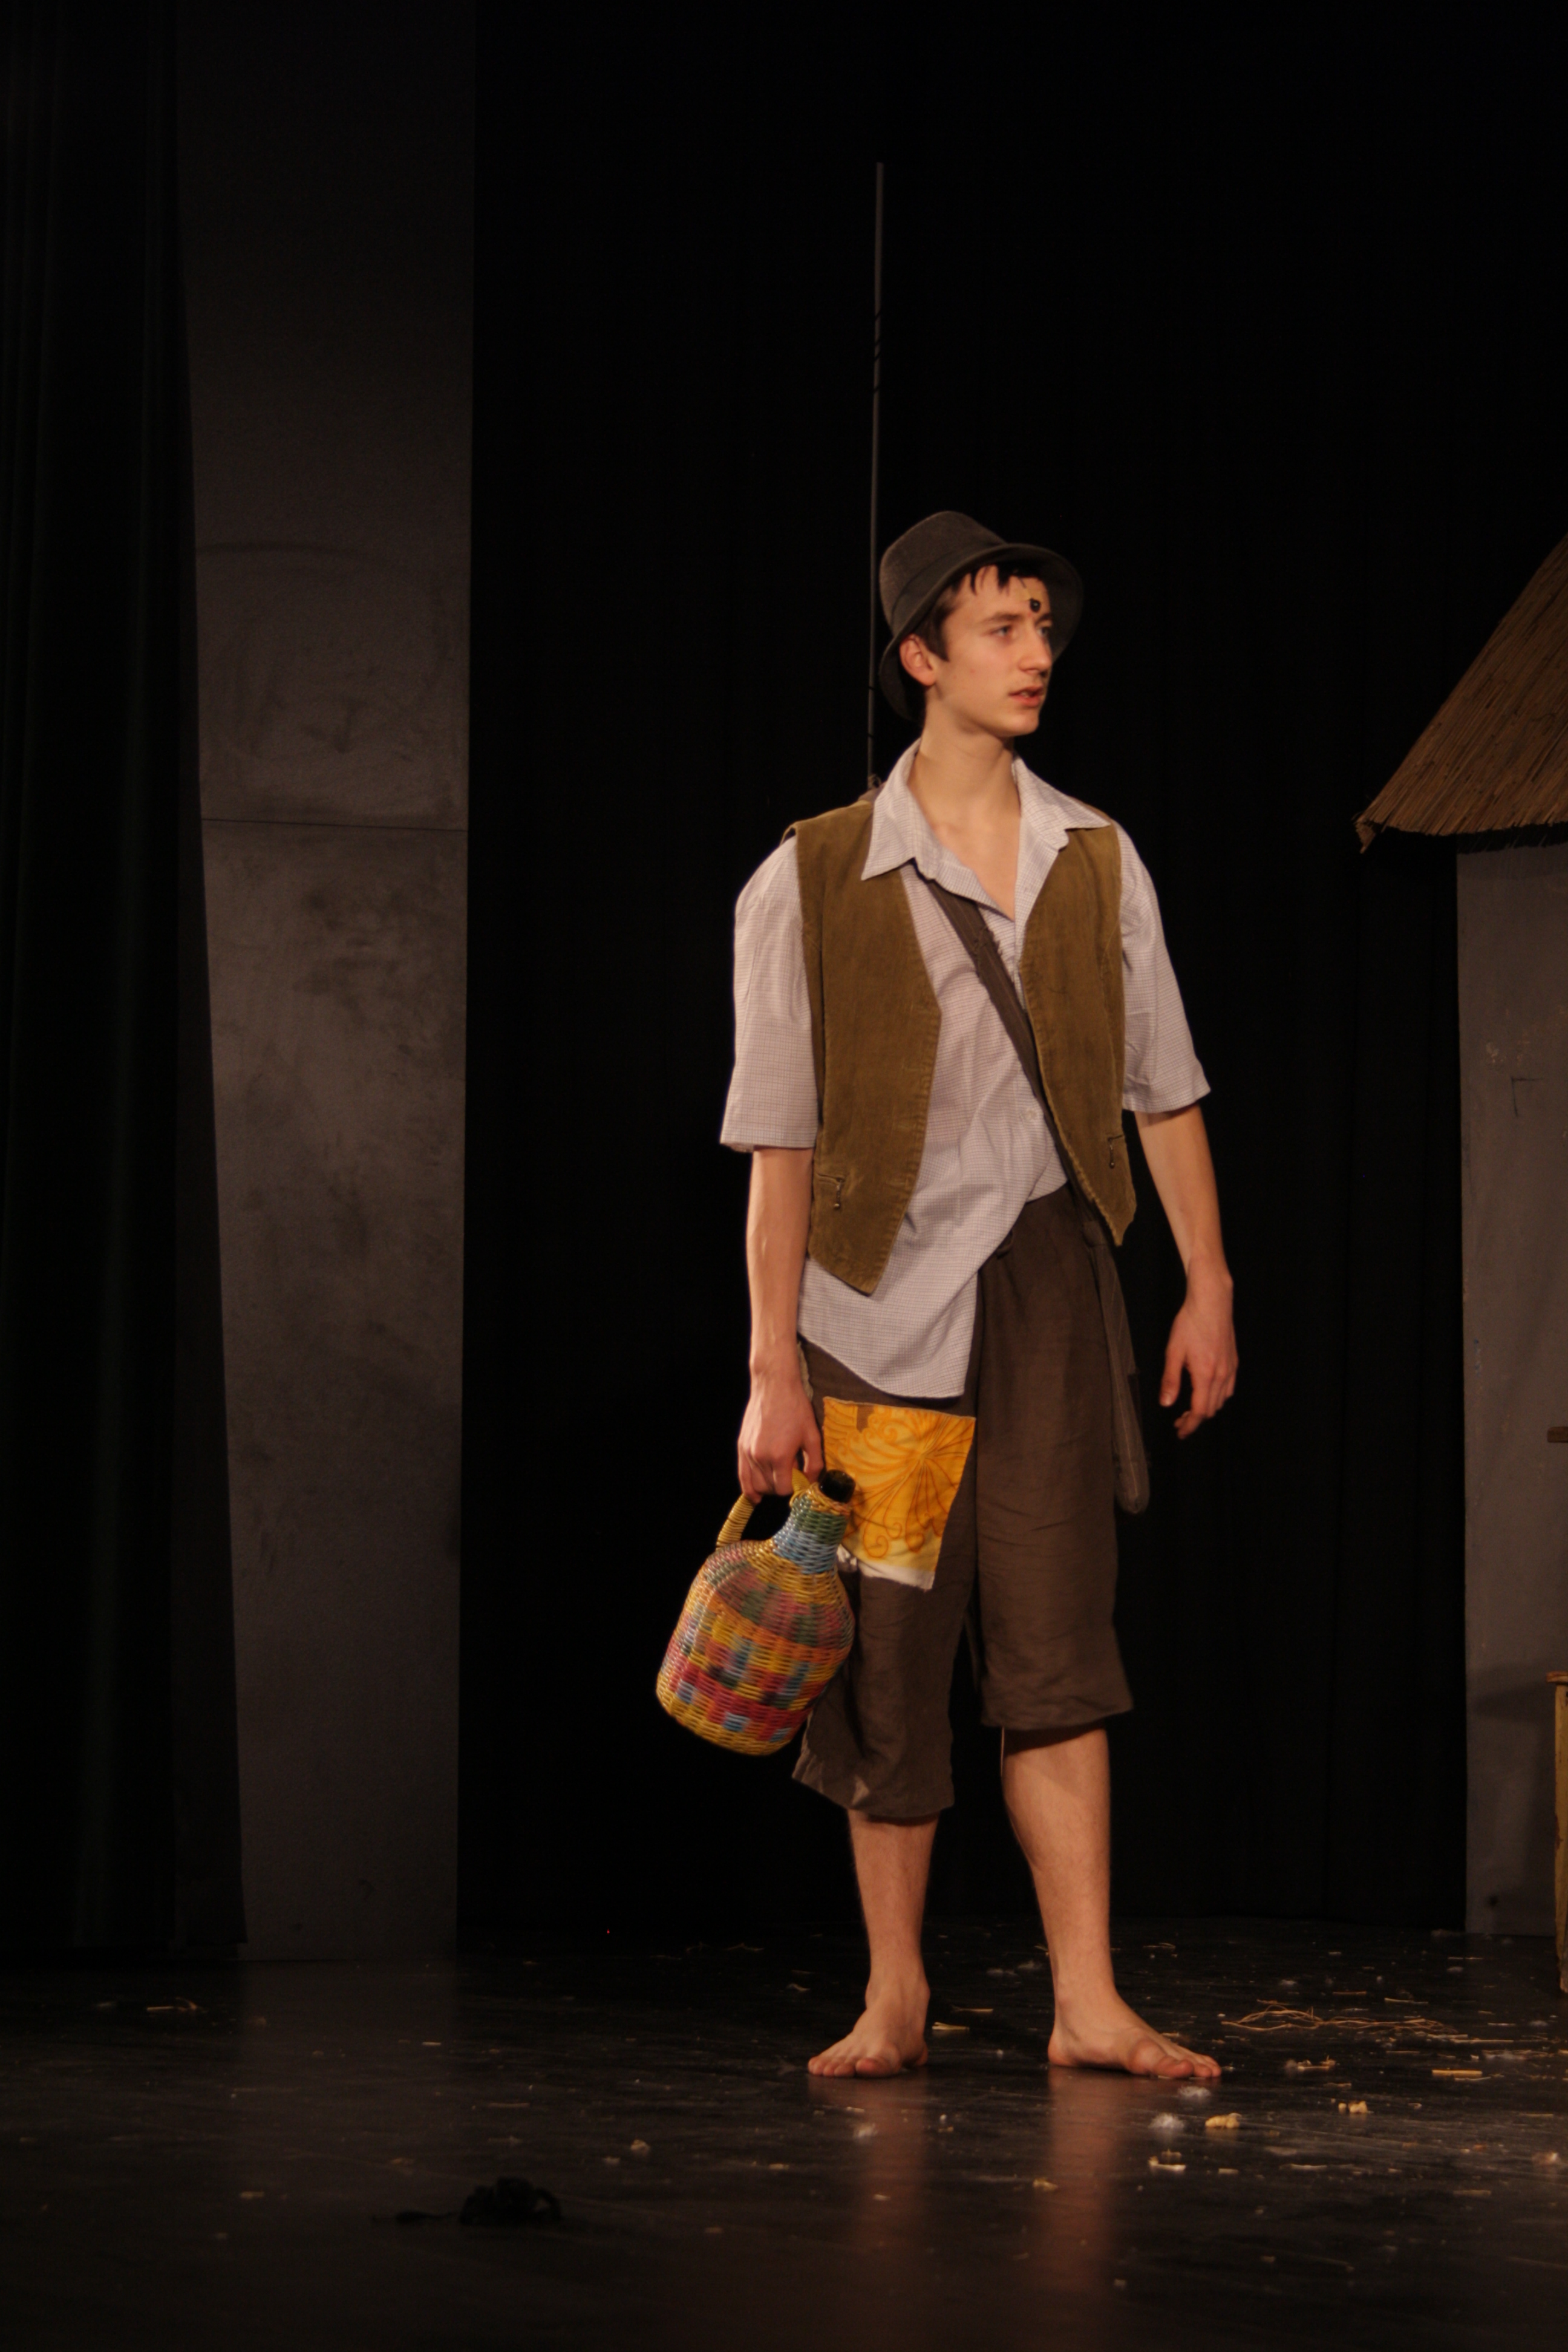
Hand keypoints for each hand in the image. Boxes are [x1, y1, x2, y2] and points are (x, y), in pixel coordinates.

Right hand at [737, 1361, 822, 1500]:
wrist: (774, 1386)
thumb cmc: (795, 1408)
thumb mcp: (812, 1435)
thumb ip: (814, 1462)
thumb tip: (812, 1482)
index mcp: (780, 1456)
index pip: (784, 1489)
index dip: (794, 1487)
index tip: (800, 1479)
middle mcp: (760, 1457)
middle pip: (769, 1489)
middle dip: (781, 1487)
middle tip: (792, 1475)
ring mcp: (748, 1452)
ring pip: (755, 1484)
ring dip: (768, 1487)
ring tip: (778, 1478)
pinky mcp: (741, 1446)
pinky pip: (742, 1475)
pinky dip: (748, 1488)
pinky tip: (755, 1496)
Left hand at [1159, 1267, 1237, 1438]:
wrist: (1212, 1302)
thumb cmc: (1190, 1323)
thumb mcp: (1173, 1351)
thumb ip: (1171, 1379)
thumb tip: (1166, 1403)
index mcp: (1206, 1374)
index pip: (1200, 1411)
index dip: (1190, 1425)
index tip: (1180, 1431)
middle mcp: (1222, 1375)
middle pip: (1212, 1409)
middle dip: (1196, 1418)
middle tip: (1179, 1420)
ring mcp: (1231, 1368)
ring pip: (1222, 1400)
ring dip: (1207, 1408)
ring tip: (1191, 1409)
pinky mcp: (1234, 1361)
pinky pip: (1228, 1388)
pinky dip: (1217, 1397)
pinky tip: (1206, 1392)